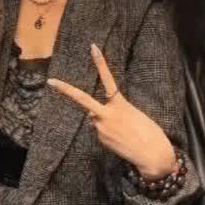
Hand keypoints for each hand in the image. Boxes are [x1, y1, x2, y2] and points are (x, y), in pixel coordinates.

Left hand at [47, 44, 176, 177]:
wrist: (154, 157)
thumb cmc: (150, 133)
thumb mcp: (134, 115)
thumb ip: (112, 111)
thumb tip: (92, 117)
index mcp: (121, 104)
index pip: (108, 79)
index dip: (100, 63)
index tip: (93, 47)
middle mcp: (107, 115)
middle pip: (82, 99)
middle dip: (65, 89)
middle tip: (50, 81)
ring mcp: (101, 128)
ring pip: (96, 118)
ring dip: (105, 121)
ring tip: (125, 131)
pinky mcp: (101, 139)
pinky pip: (101, 131)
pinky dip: (109, 133)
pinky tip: (122, 139)